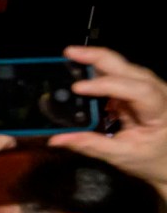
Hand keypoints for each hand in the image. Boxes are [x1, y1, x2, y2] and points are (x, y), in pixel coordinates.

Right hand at [49, 45, 166, 196]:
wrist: (166, 159)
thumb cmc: (150, 158)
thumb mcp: (121, 155)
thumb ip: (90, 145)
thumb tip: (57, 139)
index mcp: (161, 110)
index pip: (138, 91)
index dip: (107, 85)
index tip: (78, 88)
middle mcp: (159, 92)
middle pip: (130, 69)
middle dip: (99, 58)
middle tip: (70, 52)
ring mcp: (148, 87)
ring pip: (124, 67)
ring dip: (97, 60)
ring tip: (72, 56)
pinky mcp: (136, 88)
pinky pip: (118, 74)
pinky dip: (98, 68)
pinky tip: (81, 65)